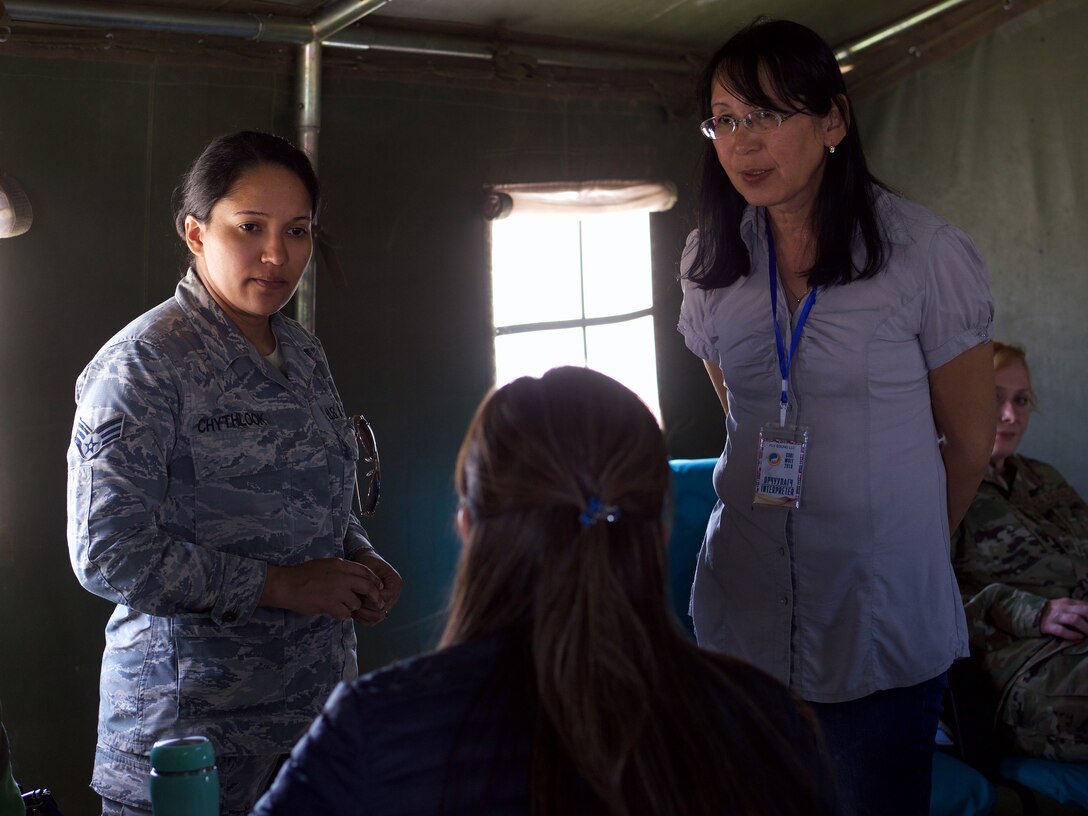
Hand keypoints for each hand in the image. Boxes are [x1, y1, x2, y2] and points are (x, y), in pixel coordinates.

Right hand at [261, 557, 384, 620]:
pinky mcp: (330, 605)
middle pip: (368, 587)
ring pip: (356, 603)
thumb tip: (356, 579)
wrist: (286, 585)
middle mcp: (342, 577)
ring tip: (341, 606)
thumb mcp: (325, 564)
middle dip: (375, 596)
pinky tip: (334, 612)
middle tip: (378, 603)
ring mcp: (337, 591)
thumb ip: (341, 570)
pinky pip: (345, 614)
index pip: (365, 571)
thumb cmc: (302, 575)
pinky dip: (341, 615)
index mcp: (340, 564)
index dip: (374, 580)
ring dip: (351, 607)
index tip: (379, 587)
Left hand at [349, 549, 402, 625]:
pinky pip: (372, 620)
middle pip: (382, 610)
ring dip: (364, 615)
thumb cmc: (367, 561)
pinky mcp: (380, 608)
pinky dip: (363, 619)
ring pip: (377, 617)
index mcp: (395, 583)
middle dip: (366, 608)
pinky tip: (354, 612)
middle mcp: (395, 595)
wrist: (365, 561)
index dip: (370, 597)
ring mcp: (388, 603)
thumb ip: (368, 581)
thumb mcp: (368, 567)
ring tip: (352, 607)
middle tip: (353, 603)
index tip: (357, 593)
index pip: (385, 597)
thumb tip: (366, 595)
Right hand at [1039, 598, 1087, 640]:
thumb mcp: (1064, 606)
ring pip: (1075, 619)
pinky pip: (1062, 630)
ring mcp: (1055, 617)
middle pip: (1084, 611)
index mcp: (1068, 602)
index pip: (1087, 606)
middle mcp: (1063, 608)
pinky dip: (1073, 635)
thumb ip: (1077, 608)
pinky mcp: (1048, 626)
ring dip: (1085, 628)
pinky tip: (1079, 638)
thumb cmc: (1051, 612)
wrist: (1029, 614)